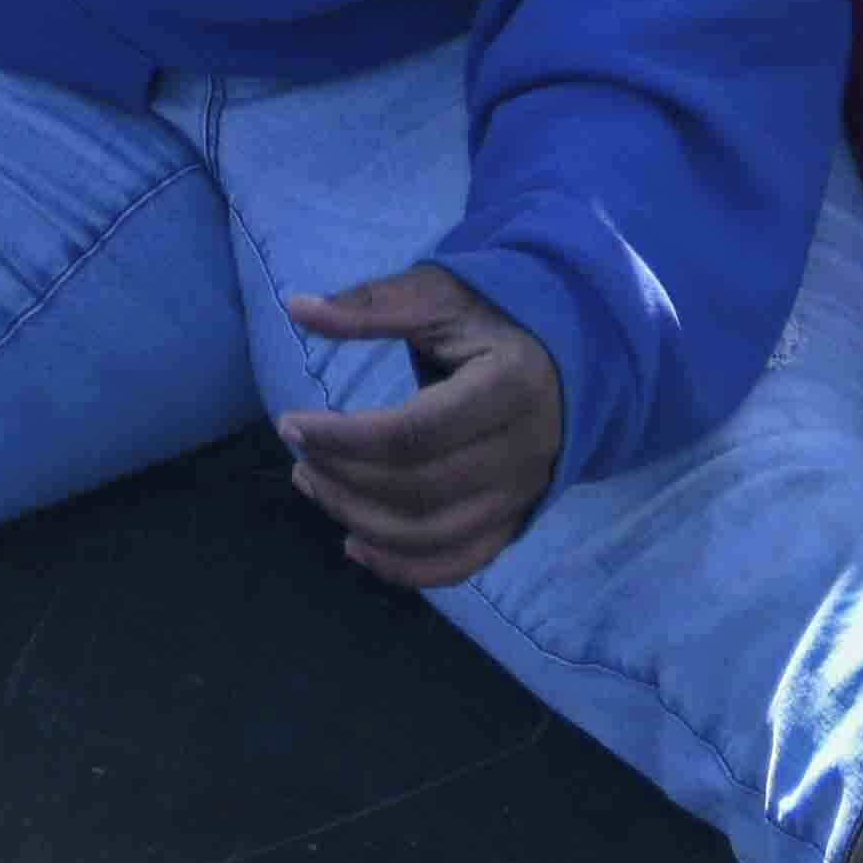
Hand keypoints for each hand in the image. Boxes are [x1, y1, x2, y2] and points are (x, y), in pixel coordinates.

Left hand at [278, 260, 567, 585]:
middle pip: (418, 489)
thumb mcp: (438, 294)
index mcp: (510, 386)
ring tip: (313, 486)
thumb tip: (296, 308)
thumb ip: (370, 306)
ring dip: (359, 520)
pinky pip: (459, 562)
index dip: (344, 438)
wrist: (570, 353)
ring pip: (432, 534)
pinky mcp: (517, 519)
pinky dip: (403, 567)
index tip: (292, 424)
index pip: (414, 433)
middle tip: (299, 456)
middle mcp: (524, 449)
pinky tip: (355, 546)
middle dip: (344, 478)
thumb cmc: (495, 317)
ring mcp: (523, 492)